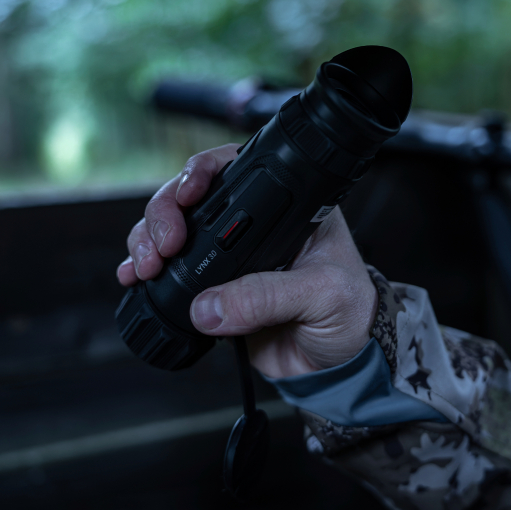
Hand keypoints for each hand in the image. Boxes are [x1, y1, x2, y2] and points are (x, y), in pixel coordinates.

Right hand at [117, 144, 377, 377]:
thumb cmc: (348, 315)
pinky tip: (135, 278)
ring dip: (149, 241)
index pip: (239, 172)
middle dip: (165, 211)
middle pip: (195, 197)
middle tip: (163, 243)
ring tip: (146, 265)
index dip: (204, 173)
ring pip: (176, 230)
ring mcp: (230, 257)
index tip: (187, 195)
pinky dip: (148, 273)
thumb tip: (209, 305)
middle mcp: (255, 226)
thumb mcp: (322, 295)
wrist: (338, 365)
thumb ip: (269, 297)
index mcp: (290, 210)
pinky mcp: (214, 288)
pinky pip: (171, 273)